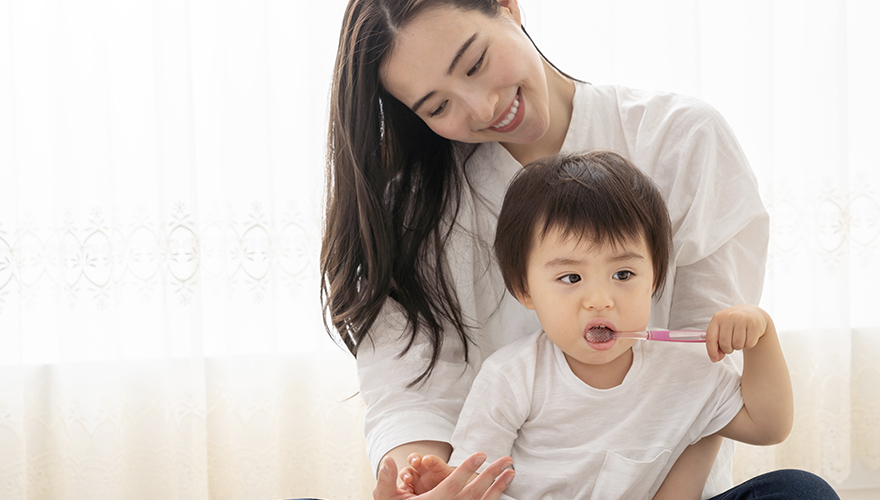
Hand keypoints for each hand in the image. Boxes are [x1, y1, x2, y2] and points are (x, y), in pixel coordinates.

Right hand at [373, 452, 514, 499]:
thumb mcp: (384, 498)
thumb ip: (385, 479)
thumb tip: (388, 459)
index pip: (453, 486)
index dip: (467, 469)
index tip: (481, 454)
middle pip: (473, 494)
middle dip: (491, 475)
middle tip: (507, 459)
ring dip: (498, 487)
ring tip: (512, 472)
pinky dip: (493, 498)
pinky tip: (502, 487)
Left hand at [705, 304, 768, 362]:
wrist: (752, 313)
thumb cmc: (733, 324)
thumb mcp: (722, 329)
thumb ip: (716, 343)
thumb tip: (715, 359)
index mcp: (717, 318)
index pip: (710, 337)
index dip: (711, 351)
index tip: (715, 359)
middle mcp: (729, 317)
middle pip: (725, 344)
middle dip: (728, 349)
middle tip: (732, 344)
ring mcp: (742, 319)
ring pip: (737, 345)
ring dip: (738, 347)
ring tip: (740, 339)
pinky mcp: (754, 324)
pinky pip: (749, 344)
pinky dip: (748, 345)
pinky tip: (748, 337)